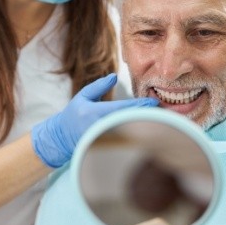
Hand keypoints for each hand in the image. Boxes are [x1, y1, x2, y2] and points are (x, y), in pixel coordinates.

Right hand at [31, 74, 158, 167]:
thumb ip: (98, 86)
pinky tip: (149, 130)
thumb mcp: (83, 97)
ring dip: (145, 126)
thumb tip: (114, 76)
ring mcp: (105, 140)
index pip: (123, 109)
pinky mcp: (107, 148)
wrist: (62, 139)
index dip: (140, 106)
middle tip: (164, 111)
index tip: (154, 102)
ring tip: (161, 120)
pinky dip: (138, 135)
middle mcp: (101, 127)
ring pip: (130, 132)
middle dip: (147, 117)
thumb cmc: (73, 115)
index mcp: (95, 113)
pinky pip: (126, 140)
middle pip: (130, 121)